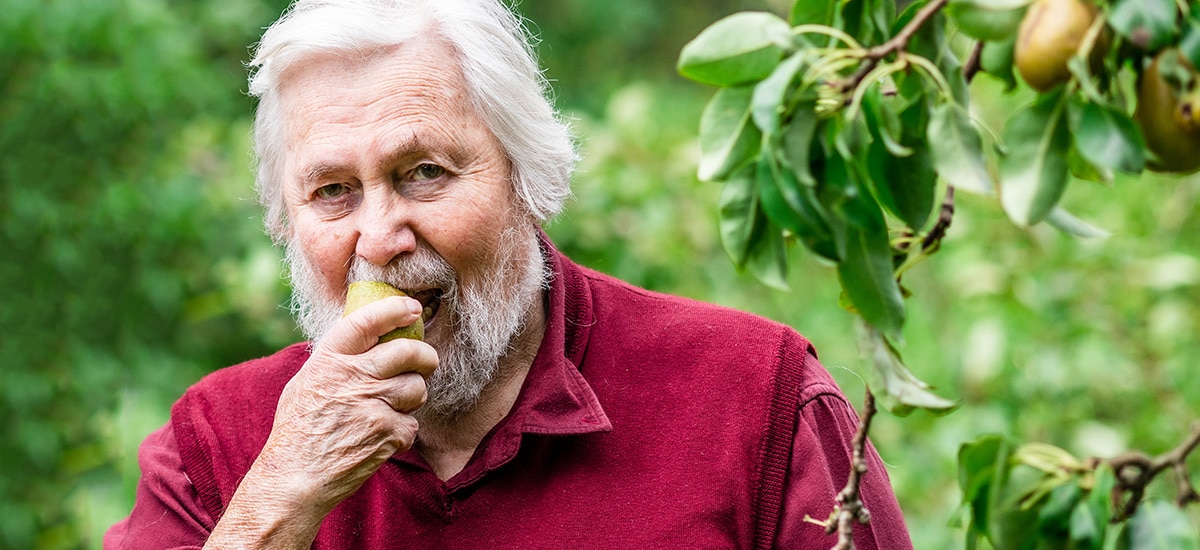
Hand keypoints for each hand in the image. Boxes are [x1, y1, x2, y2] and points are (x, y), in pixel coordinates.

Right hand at [206, 295, 436, 547]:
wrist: (295, 478)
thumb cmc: (299, 430)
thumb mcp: (306, 384)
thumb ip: (334, 360)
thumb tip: (366, 337)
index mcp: (329, 361)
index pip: (365, 321)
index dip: (394, 310)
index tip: (412, 308)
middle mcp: (352, 378)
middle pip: (407, 352)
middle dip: (425, 355)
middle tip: (426, 361)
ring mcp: (372, 405)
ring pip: (416, 388)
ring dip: (412, 398)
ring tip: (393, 408)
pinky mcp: (387, 433)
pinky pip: (412, 424)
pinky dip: (402, 432)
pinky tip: (382, 438)